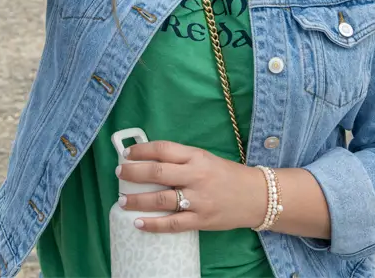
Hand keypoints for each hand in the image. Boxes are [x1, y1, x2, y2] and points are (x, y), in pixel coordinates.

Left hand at [117, 140, 266, 233]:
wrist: (255, 196)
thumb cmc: (226, 174)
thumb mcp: (204, 158)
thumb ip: (180, 159)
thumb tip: (149, 160)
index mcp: (196, 156)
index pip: (163, 149)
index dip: (142, 150)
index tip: (127, 154)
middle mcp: (196, 175)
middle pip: (158, 172)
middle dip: (134, 173)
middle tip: (119, 173)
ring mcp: (199, 199)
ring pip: (162, 198)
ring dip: (138, 200)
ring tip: (122, 201)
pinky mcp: (201, 220)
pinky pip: (173, 223)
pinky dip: (154, 224)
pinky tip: (138, 223)